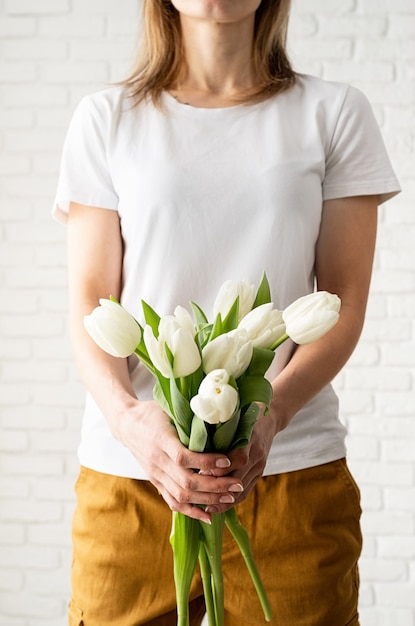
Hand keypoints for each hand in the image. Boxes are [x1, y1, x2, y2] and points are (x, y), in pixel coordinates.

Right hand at [117, 399, 244, 523]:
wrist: (127, 424)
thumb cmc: (153, 413)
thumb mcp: (169, 409)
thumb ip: (190, 417)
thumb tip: (220, 418)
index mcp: (161, 439)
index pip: (183, 457)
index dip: (206, 462)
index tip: (227, 461)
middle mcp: (157, 460)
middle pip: (186, 481)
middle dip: (215, 486)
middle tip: (237, 484)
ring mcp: (155, 474)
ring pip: (181, 495)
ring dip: (208, 499)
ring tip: (230, 498)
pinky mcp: (155, 482)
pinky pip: (173, 502)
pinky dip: (192, 512)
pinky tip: (209, 516)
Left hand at [203, 409, 278, 514]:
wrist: (269, 420)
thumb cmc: (244, 415)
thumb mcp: (232, 418)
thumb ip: (217, 428)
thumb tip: (193, 443)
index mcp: (251, 438)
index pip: (238, 459)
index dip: (218, 468)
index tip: (199, 472)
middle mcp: (257, 455)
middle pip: (238, 478)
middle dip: (216, 488)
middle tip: (195, 493)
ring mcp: (259, 467)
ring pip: (241, 490)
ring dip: (222, 501)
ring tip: (203, 507)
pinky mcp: (259, 475)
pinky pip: (245, 494)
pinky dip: (230, 503)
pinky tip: (216, 507)